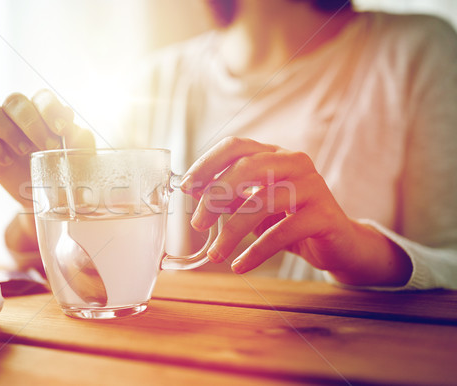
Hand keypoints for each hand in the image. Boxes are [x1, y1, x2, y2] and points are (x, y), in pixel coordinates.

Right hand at [0, 89, 94, 207]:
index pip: (42, 97)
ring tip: (24, 150)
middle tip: (48, 147)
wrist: (51, 198)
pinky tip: (7, 161)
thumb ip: (81, 141)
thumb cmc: (67, 171)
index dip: (50, 109)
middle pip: (14, 100)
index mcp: (44, 111)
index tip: (63, 131)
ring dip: (5, 128)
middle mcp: (19, 114)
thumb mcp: (80, 157)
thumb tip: (78, 131)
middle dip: (31, 123)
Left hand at [181, 137, 411, 286]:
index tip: (186, 187)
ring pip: (262, 201)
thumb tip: (195, 192)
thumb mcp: (256, 206)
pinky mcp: (324, 215)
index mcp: (275, 154)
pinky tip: (240, 266)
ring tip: (216, 254)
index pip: (236, 146)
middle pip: (247, 167)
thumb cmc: (292, 221)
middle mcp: (295, 162)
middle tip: (197, 223)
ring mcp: (312, 186)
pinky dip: (256, 251)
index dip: (207, 163)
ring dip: (232, 230)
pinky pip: (282, 232)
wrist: (340, 244)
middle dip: (216, 195)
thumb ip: (231, 196)